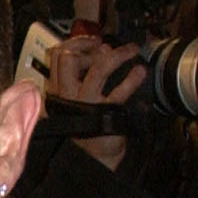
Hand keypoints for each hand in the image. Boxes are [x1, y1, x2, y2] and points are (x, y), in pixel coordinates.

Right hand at [47, 33, 143, 165]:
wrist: (92, 157)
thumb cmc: (88, 125)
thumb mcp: (79, 96)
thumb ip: (86, 71)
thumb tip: (102, 46)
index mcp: (58, 90)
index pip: (58, 56)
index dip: (76, 42)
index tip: (92, 41)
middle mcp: (67, 95)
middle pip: (69, 58)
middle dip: (89, 45)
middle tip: (104, 44)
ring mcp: (85, 103)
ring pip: (98, 68)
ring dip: (117, 55)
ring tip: (131, 50)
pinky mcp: (104, 113)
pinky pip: (120, 91)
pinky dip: (133, 78)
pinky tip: (139, 72)